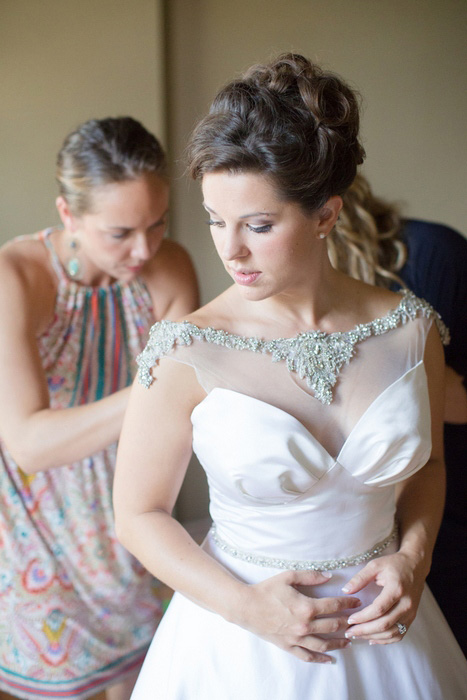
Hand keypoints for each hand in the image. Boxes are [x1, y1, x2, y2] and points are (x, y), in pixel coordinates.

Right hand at [237, 570, 360, 662]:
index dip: (347, 603)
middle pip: (333, 625)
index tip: (357, 602)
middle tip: (357, 620)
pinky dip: (320, 659)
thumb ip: (310, 576)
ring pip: (324, 644)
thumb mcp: (288, 576)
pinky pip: (307, 656)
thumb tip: (328, 576)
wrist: (246, 606)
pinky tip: (329, 660)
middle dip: (347, 622)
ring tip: (349, 641)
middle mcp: (305, 625)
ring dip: (339, 643)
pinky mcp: (288, 646)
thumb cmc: (267, 589)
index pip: (334, 606)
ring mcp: (297, 638)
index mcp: (306, 607)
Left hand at [342, 551, 425, 644]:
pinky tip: (372, 639)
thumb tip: (345, 591)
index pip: (379, 609)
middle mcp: (406, 604)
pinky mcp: (412, 618)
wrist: (416, 566)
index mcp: (397, 589)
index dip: (363, 617)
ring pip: (392, 633)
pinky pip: (399, 634)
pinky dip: (385, 640)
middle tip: (349, 631)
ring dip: (373, 637)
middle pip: (385, 624)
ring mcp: (411, 613)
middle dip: (365, 630)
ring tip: (357, 635)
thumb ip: (360, 578)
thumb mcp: (375, 565)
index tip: (349, 619)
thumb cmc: (393, 564)